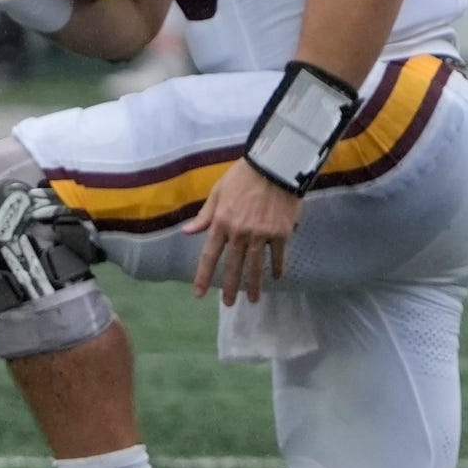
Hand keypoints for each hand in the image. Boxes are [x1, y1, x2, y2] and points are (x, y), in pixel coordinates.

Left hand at [184, 162, 301, 303]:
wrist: (274, 164)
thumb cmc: (243, 174)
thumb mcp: (218, 192)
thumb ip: (204, 215)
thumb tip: (186, 232)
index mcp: (221, 223)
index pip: (209, 256)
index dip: (203, 276)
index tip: (198, 294)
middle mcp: (239, 233)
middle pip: (232, 266)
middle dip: (229, 288)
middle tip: (228, 304)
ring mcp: (261, 234)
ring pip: (255, 266)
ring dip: (253, 285)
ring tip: (253, 299)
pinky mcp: (281, 232)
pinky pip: (278, 255)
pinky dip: (277, 267)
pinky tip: (277, 276)